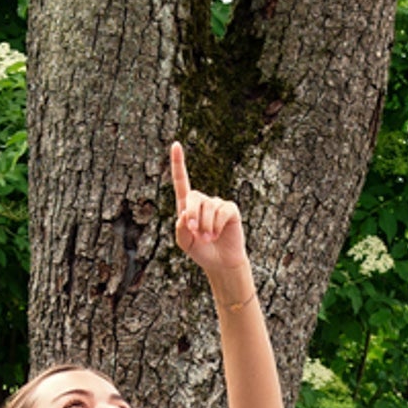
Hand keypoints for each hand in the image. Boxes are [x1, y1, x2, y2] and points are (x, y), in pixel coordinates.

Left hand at [170, 142, 250, 298]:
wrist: (220, 263)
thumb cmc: (201, 252)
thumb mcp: (185, 243)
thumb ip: (180, 230)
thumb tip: (184, 215)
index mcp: (187, 206)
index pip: (181, 181)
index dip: (179, 163)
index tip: (176, 144)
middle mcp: (203, 201)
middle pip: (194, 197)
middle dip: (192, 215)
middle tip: (194, 232)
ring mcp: (218, 204)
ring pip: (208, 207)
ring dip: (206, 226)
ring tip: (208, 238)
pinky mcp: (231, 210)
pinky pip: (222, 212)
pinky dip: (217, 225)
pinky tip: (218, 234)